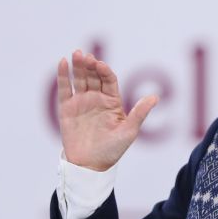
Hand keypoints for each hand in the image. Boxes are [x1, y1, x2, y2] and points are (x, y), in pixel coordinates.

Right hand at [57, 49, 158, 170]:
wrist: (90, 164)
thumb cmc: (113, 149)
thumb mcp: (129, 131)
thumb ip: (140, 113)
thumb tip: (155, 97)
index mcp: (112, 102)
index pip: (109, 80)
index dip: (105, 71)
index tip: (101, 65)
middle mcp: (97, 98)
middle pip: (94, 77)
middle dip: (90, 65)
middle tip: (86, 55)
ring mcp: (81, 102)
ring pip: (80, 79)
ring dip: (78, 66)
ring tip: (76, 54)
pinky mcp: (67, 108)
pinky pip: (64, 89)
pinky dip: (63, 76)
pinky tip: (62, 63)